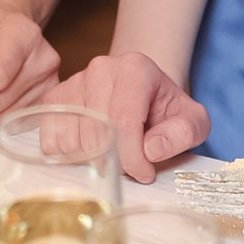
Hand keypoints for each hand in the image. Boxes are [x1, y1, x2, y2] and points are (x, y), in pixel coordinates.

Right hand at [50, 53, 209, 182]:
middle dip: (115, 163)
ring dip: (92, 161)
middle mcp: (100, 69)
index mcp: (135, 69)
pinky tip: (91, 152)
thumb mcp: (192, 121)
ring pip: (72, 140)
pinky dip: (69, 156)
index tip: (144, 174)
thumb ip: (183, 133)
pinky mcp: (55, 98)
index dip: (132, 157)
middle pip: (96, 133)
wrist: (142, 90)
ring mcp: (74, 81)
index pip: (123, 121)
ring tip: (113, 155)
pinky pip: (51, 140)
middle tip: (131, 168)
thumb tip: (151, 148)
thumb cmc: (165, 109)